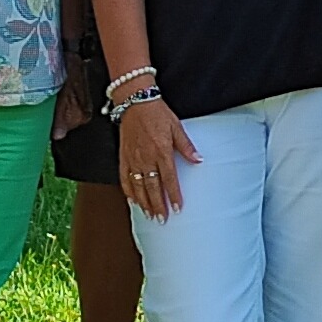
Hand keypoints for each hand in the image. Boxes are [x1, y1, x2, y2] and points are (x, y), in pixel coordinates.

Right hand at [117, 97, 199, 218]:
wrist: (135, 101)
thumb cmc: (157, 113)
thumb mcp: (177, 127)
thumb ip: (187, 146)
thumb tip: (198, 160)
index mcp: (162, 152)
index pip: (169, 179)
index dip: (174, 196)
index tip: (177, 208)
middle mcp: (146, 159)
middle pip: (153, 188)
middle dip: (158, 206)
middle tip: (162, 220)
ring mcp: (133, 159)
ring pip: (138, 186)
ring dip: (144, 202)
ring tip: (149, 215)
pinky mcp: (124, 156)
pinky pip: (124, 178)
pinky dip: (128, 191)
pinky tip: (132, 200)